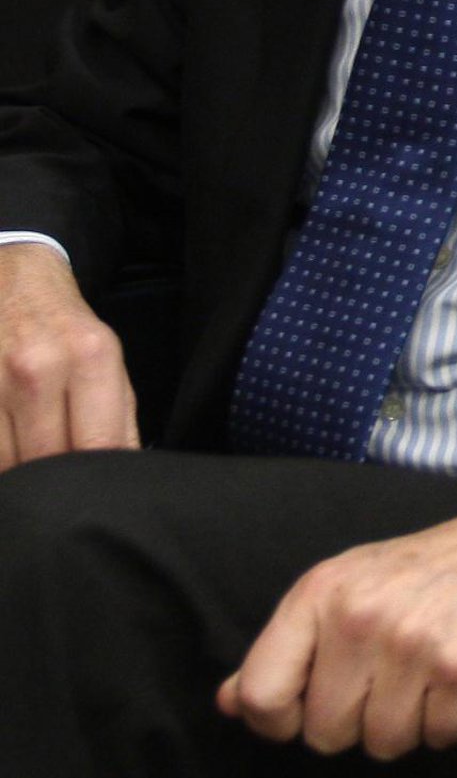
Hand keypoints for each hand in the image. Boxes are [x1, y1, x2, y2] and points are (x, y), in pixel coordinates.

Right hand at [0, 242, 139, 469]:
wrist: (13, 277)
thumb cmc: (64, 327)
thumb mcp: (105, 360)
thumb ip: (117, 419)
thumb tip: (124, 474)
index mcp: (90, 358)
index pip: (96, 445)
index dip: (94, 484)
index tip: (95, 500)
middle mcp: (39, 365)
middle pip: (44, 460)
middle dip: (53, 484)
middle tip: (59, 491)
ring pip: (4, 461)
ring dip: (16, 475)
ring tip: (30, 463)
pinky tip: (8, 449)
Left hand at [216, 506, 456, 759]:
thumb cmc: (424, 572)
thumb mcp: (346, 587)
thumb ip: (287, 647)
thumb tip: (229, 704)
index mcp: (321, 594)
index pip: (262, 694)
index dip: (280, 720)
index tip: (309, 708)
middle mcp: (361, 619)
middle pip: (326, 735)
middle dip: (359, 720)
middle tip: (392, 677)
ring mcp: (414, 647)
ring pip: (384, 744)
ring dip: (411, 723)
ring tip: (430, 675)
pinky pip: (441, 739)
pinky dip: (456, 720)